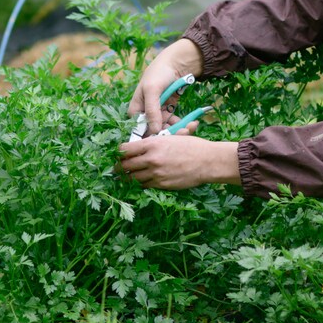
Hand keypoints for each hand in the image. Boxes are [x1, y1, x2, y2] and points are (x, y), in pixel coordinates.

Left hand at [118, 134, 240, 190]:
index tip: (116, 155)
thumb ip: (154, 142)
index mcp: (152, 143)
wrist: (207, 161)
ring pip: (132, 179)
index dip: (118, 153)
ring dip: (127, 178)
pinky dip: (140, 184)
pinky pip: (144, 186)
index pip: (125, 149)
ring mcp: (156, 173)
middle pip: (124, 166)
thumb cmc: (191, 146)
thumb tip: (140, 145)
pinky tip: (139, 182)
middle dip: (117, 168)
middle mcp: (151, 159)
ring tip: (124, 177)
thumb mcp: (171, 137)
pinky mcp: (161, 184)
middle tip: (115, 169)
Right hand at [128, 39, 203, 134]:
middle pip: (155, 132)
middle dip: (170, 134)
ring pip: (166, 129)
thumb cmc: (159, 73)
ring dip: (178, 130)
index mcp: (135, 110)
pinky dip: (182, 124)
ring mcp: (157, 114)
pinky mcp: (168, 112)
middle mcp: (145, 115)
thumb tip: (153, 131)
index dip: (152, 138)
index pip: (140, 131)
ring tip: (191, 127)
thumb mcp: (152, 90)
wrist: (175, 63)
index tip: (166, 140)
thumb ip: (152, 110)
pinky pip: (174, 123)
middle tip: (185, 132)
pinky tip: (192, 123)